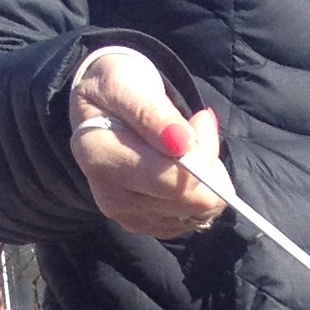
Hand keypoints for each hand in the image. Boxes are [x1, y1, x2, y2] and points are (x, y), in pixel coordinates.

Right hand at [67, 47, 224, 237]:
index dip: (203, 151)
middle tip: (199, 132)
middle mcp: (112, 197)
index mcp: (100, 159)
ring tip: (186, 147)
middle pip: (191, 202)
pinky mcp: (150, 227)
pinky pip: (197, 218)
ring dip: (208, 178)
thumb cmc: (115, 88)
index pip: (172, 179)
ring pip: (201, 213)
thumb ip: (152, 113)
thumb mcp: (125, 82)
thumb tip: (183, 143)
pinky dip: (200, 191)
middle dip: (209, 166)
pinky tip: (182, 167)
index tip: (202, 118)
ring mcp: (131, 218)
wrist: (102, 107)